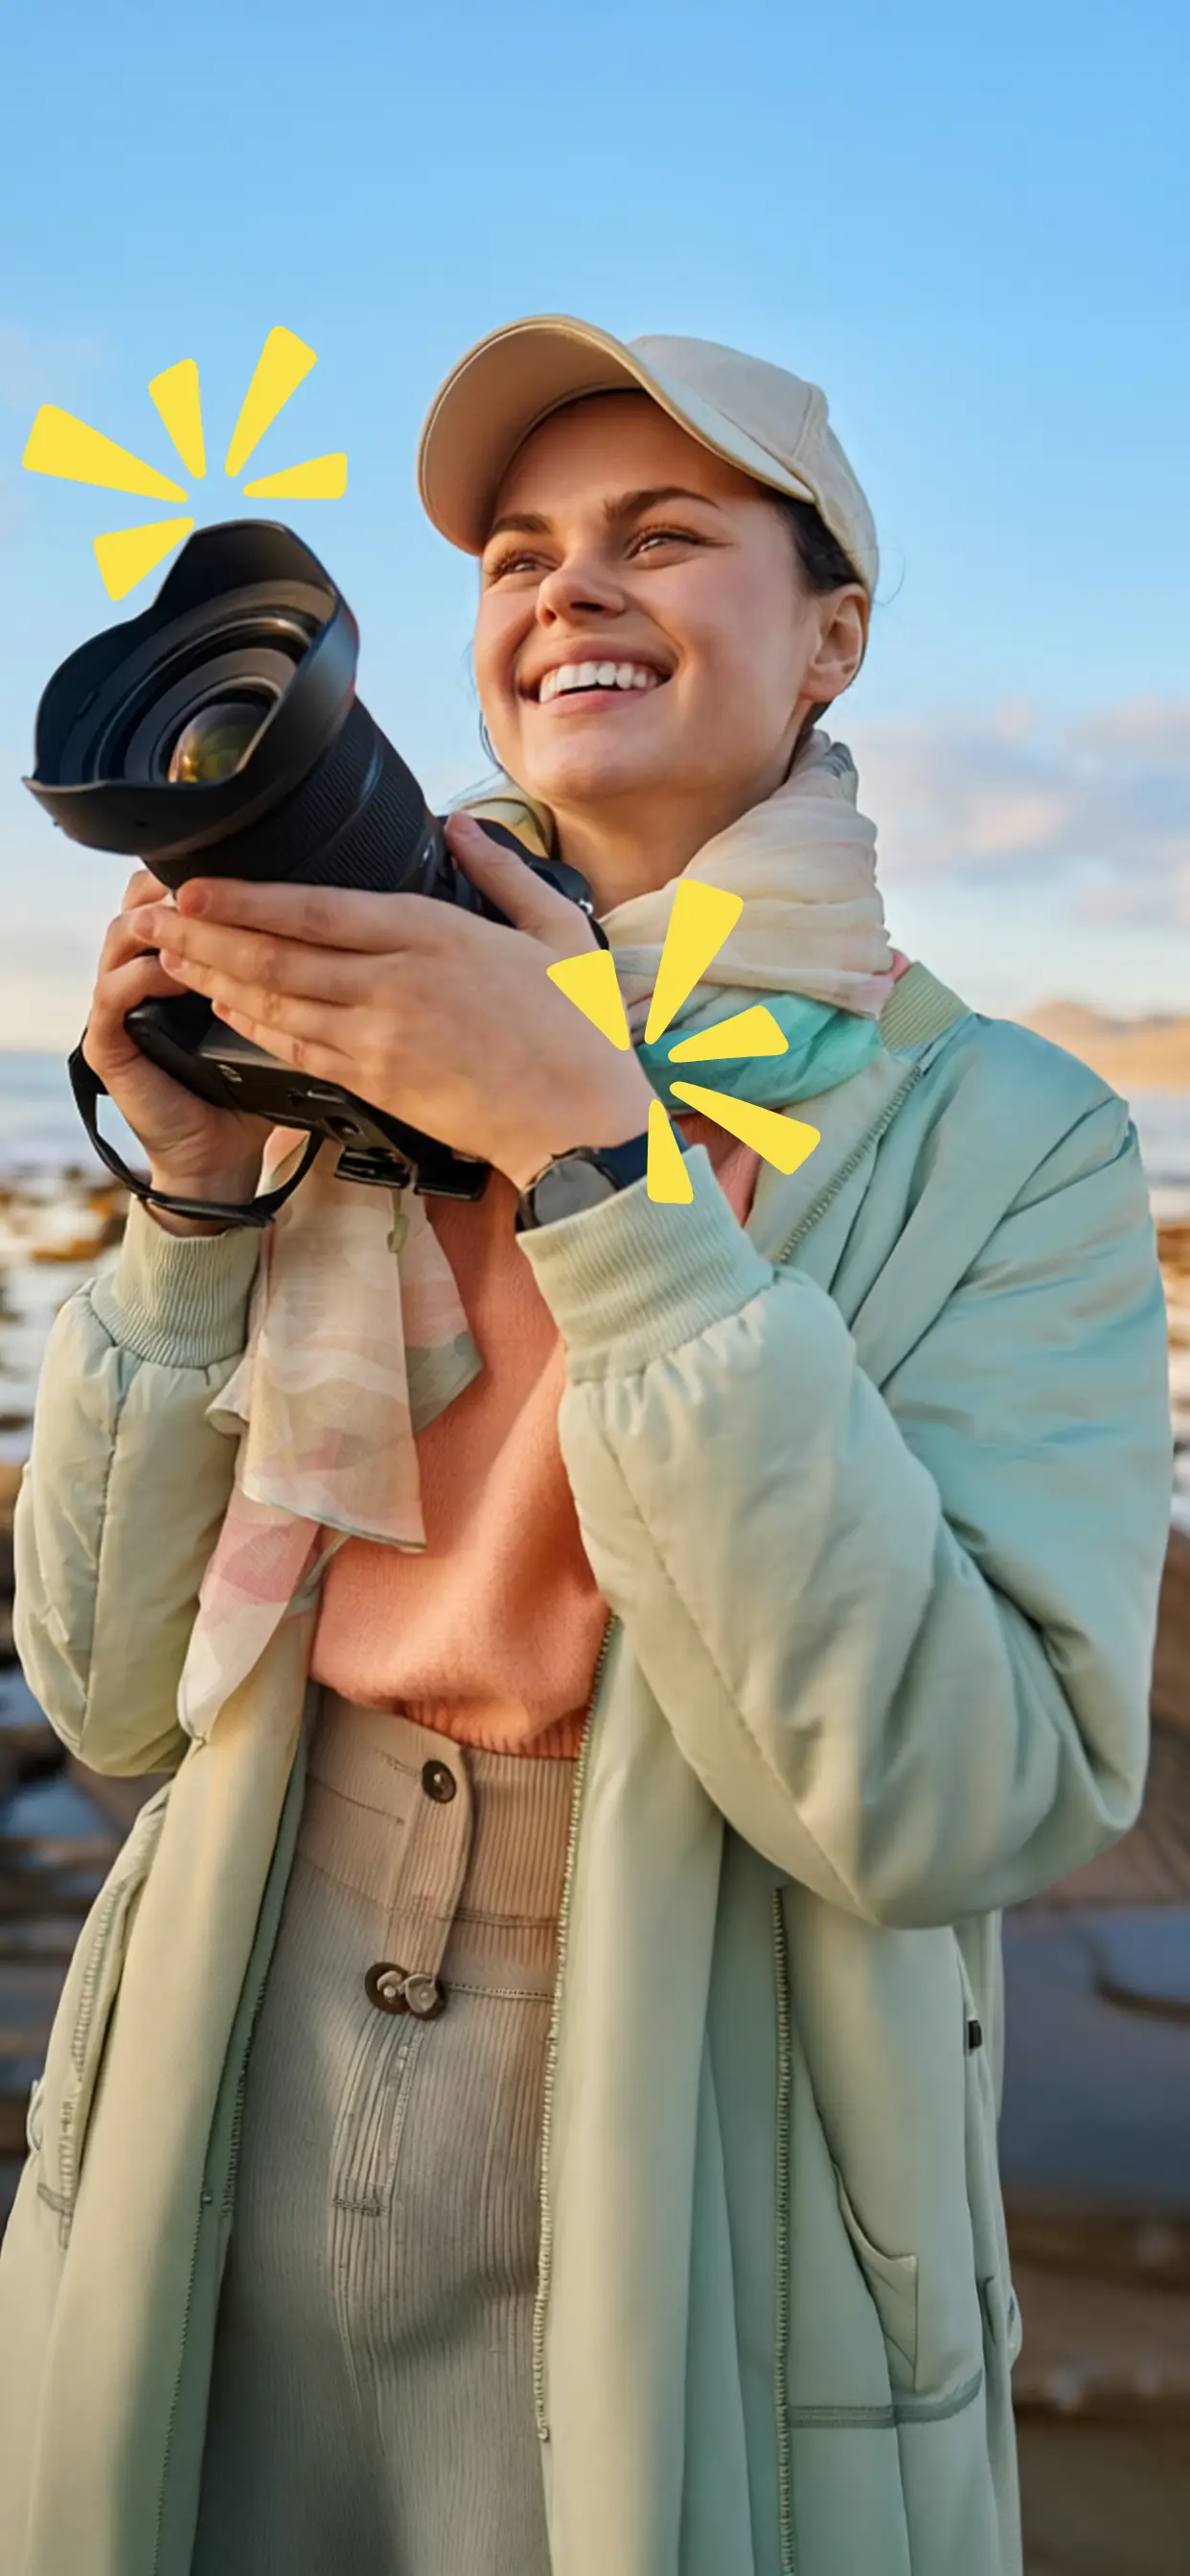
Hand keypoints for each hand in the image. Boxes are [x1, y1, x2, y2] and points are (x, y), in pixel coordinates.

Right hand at [86, 869, 272, 1233]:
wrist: (223, 1156)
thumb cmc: (253, 1090)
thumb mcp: (278, 1019)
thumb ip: (290, 975)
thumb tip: (339, 928)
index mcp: (184, 964)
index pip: (179, 896)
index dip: (205, 877)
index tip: (242, 866)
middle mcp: (145, 975)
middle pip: (141, 901)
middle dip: (173, 887)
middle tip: (206, 883)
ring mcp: (122, 1007)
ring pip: (121, 938)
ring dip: (156, 925)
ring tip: (189, 922)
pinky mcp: (108, 1043)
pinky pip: (113, 994)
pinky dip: (141, 977)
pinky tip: (172, 974)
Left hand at [127, 817, 656, 1191]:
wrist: (582, 1124)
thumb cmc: (579, 1030)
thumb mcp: (555, 930)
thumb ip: (499, 870)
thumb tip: (458, 825)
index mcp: (434, 936)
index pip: (316, 910)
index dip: (244, 900)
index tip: (195, 887)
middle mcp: (395, 986)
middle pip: (275, 956)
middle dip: (202, 937)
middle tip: (149, 919)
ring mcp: (380, 1041)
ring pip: (275, 1004)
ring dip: (213, 978)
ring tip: (168, 956)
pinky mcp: (377, 1086)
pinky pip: (297, 1050)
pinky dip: (253, 1026)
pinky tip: (225, 1006)